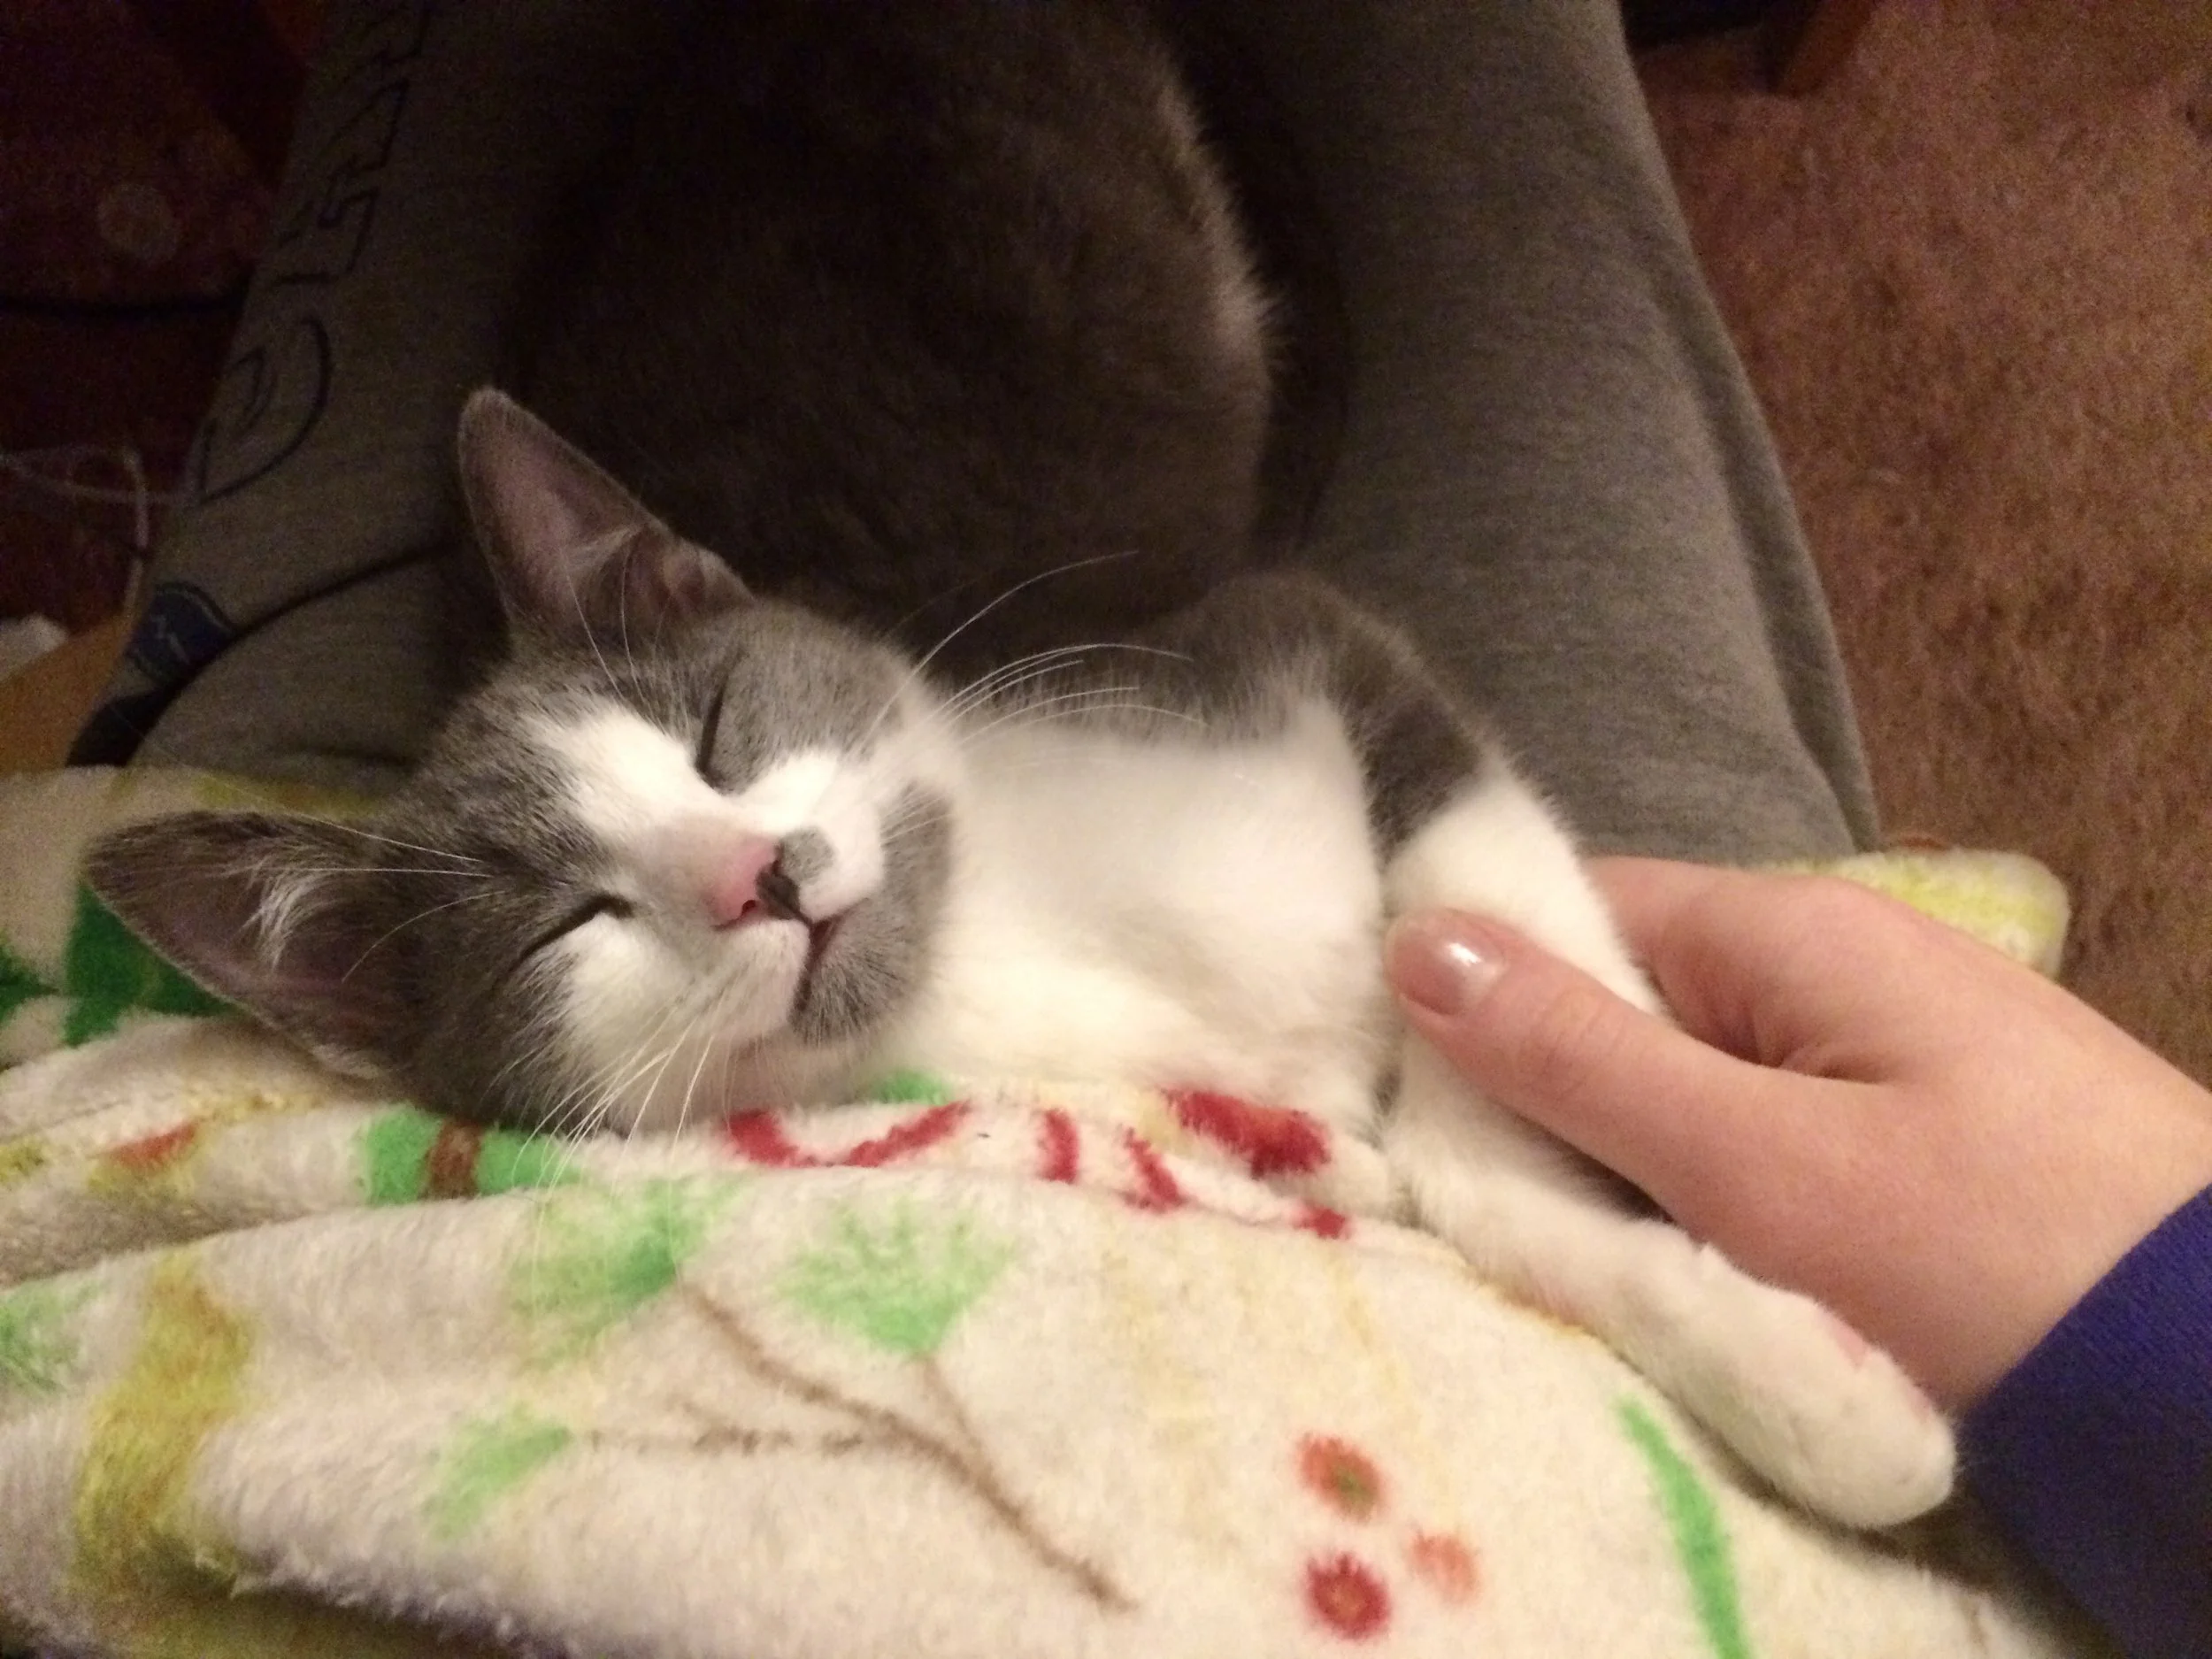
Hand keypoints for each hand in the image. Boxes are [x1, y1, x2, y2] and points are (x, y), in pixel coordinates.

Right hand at [1385, 857, 2211, 1407]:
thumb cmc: (1986, 1260)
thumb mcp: (1754, 1167)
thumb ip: (1578, 1055)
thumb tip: (1412, 934)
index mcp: (1792, 931)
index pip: (1579, 907)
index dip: (1483, 987)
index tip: (1412, 1099)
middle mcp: (1844, 961)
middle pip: (1638, 999)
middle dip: (1560, 1096)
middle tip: (1504, 1209)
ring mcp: (1901, 1047)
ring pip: (1705, 1081)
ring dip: (1642, 1161)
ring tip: (1604, 1255)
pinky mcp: (1943, 1135)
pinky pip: (1783, 1139)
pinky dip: (1728, 1197)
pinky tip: (1714, 1267)